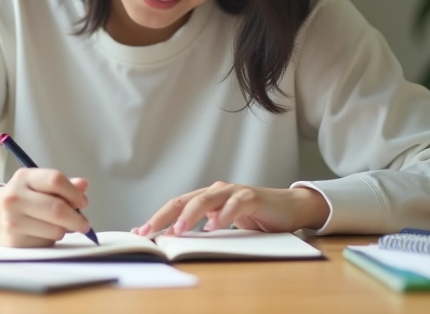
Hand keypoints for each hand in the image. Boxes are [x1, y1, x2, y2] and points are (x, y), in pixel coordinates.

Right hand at [0, 168, 90, 246]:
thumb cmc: (24, 198)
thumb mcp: (40, 185)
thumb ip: (63, 185)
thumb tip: (83, 185)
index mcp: (24, 177)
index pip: (55, 180)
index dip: (74, 193)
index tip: (82, 202)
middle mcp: (15, 197)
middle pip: (57, 209)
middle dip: (77, 219)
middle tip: (84, 224)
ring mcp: (12, 220)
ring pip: (55, 229)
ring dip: (64, 230)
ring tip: (59, 226)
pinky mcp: (14, 240)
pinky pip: (46, 242)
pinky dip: (52, 239)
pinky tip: (44, 233)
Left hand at [134, 182, 329, 235]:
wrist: (289, 208)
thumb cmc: (255, 217)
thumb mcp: (224, 224)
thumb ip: (203, 227)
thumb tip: (175, 238)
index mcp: (207, 197)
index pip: (176, 205)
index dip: (157, 217)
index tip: (140, 232)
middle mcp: (217, 191)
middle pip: (184, 200)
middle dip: (163, 216)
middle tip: (149, 231)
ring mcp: (234, 192)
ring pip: (205, 199)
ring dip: (190, 215)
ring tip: (178, 230)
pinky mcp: (252, 197)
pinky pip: (235, 205)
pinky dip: (224, 215)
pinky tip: (215, 226)